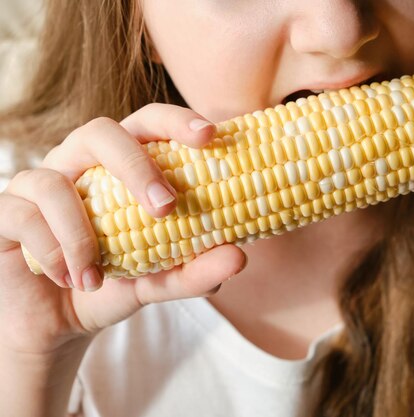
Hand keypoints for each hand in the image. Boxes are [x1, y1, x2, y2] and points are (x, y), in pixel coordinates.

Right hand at [0, 104, 246, 357]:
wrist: (58, 323)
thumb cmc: (112, 285)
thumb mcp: (158, 282)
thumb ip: (194, 270)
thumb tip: (238, 256)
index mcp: (121, 166)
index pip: (147, 124)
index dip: (176, 121)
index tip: (210, 135)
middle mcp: (80, 164)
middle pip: (100, 131)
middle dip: (135, 165)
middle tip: (166, 207)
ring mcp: (37, 184)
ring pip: (52, 181)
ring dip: (81, 233)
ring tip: (98, 277)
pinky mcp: (6, 213)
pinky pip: (21, 217)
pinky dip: (51, 252)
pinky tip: (72, 280)